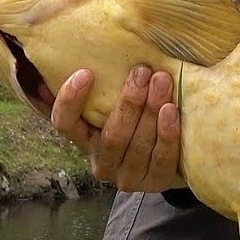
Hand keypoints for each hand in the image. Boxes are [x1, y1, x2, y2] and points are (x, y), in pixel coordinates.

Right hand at [49, 65, 184, 192]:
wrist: (175, 154)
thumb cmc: (138, 118)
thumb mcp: (115, 103)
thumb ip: (99, 86)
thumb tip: (67, 56)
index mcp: (84, 141)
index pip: (64, 125)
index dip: (71, 101)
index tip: (86, 73)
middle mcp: (102, 164)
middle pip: (111, 136)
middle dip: (128, 102)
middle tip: (142, 71)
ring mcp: (128, 177)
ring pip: (136, 146)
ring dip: (150, 112)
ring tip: (162, 82)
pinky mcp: (156, 182)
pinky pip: (161, 158)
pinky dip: (167, 134)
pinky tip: (171, 110)